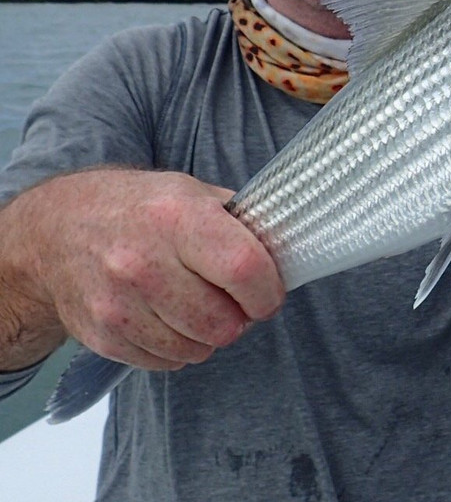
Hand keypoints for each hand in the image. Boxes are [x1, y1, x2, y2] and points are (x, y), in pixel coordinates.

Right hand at [10, 169, 283, 370]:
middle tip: (233, 301)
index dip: (268, 291)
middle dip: (240, 317)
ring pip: (197, 349)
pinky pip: (166, 363)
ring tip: (198, 304)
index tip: (269, 293)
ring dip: (209, 334)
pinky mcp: (102, 336)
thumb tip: (287, 254)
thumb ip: (241, 223)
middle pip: (223, 322)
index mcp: (177, 217)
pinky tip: (167, 317)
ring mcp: (117, 303)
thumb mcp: (192, 194)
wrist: (58, 230)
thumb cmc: (139, 209)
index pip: (244, 269)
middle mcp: (142, 261)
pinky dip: (177, 348)